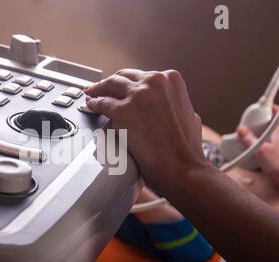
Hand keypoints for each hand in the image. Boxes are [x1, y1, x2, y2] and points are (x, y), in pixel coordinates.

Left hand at [85, 69, 210, 192]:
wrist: (182, 168)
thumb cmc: (186, 149)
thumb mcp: (189, 114)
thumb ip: (173, 104)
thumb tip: (165, 105)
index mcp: (171, 80)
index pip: (141, 76)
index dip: (128, 83)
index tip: (120, 88)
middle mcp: (154, 82)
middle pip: (123, 77)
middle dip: (110, 84)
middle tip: (100, 90)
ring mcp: (137, 95)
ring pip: (110, 86)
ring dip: (98, 91)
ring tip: (91, 95)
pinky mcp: (122, 111)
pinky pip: (101, 104)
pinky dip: (93, 105)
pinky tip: (90, 107)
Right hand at [237, 106, 278, 194]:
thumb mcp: (260, 151)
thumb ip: (249, 139)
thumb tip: (242, 129)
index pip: (278, 113)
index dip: (270, 107)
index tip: (262, 106)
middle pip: (274, 126)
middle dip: (262, 126)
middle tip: (252, 129)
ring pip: (276, 138)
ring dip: (266, 139)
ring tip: (255, 145)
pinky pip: (278, 149)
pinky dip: (270, 149)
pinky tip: (264, 157)